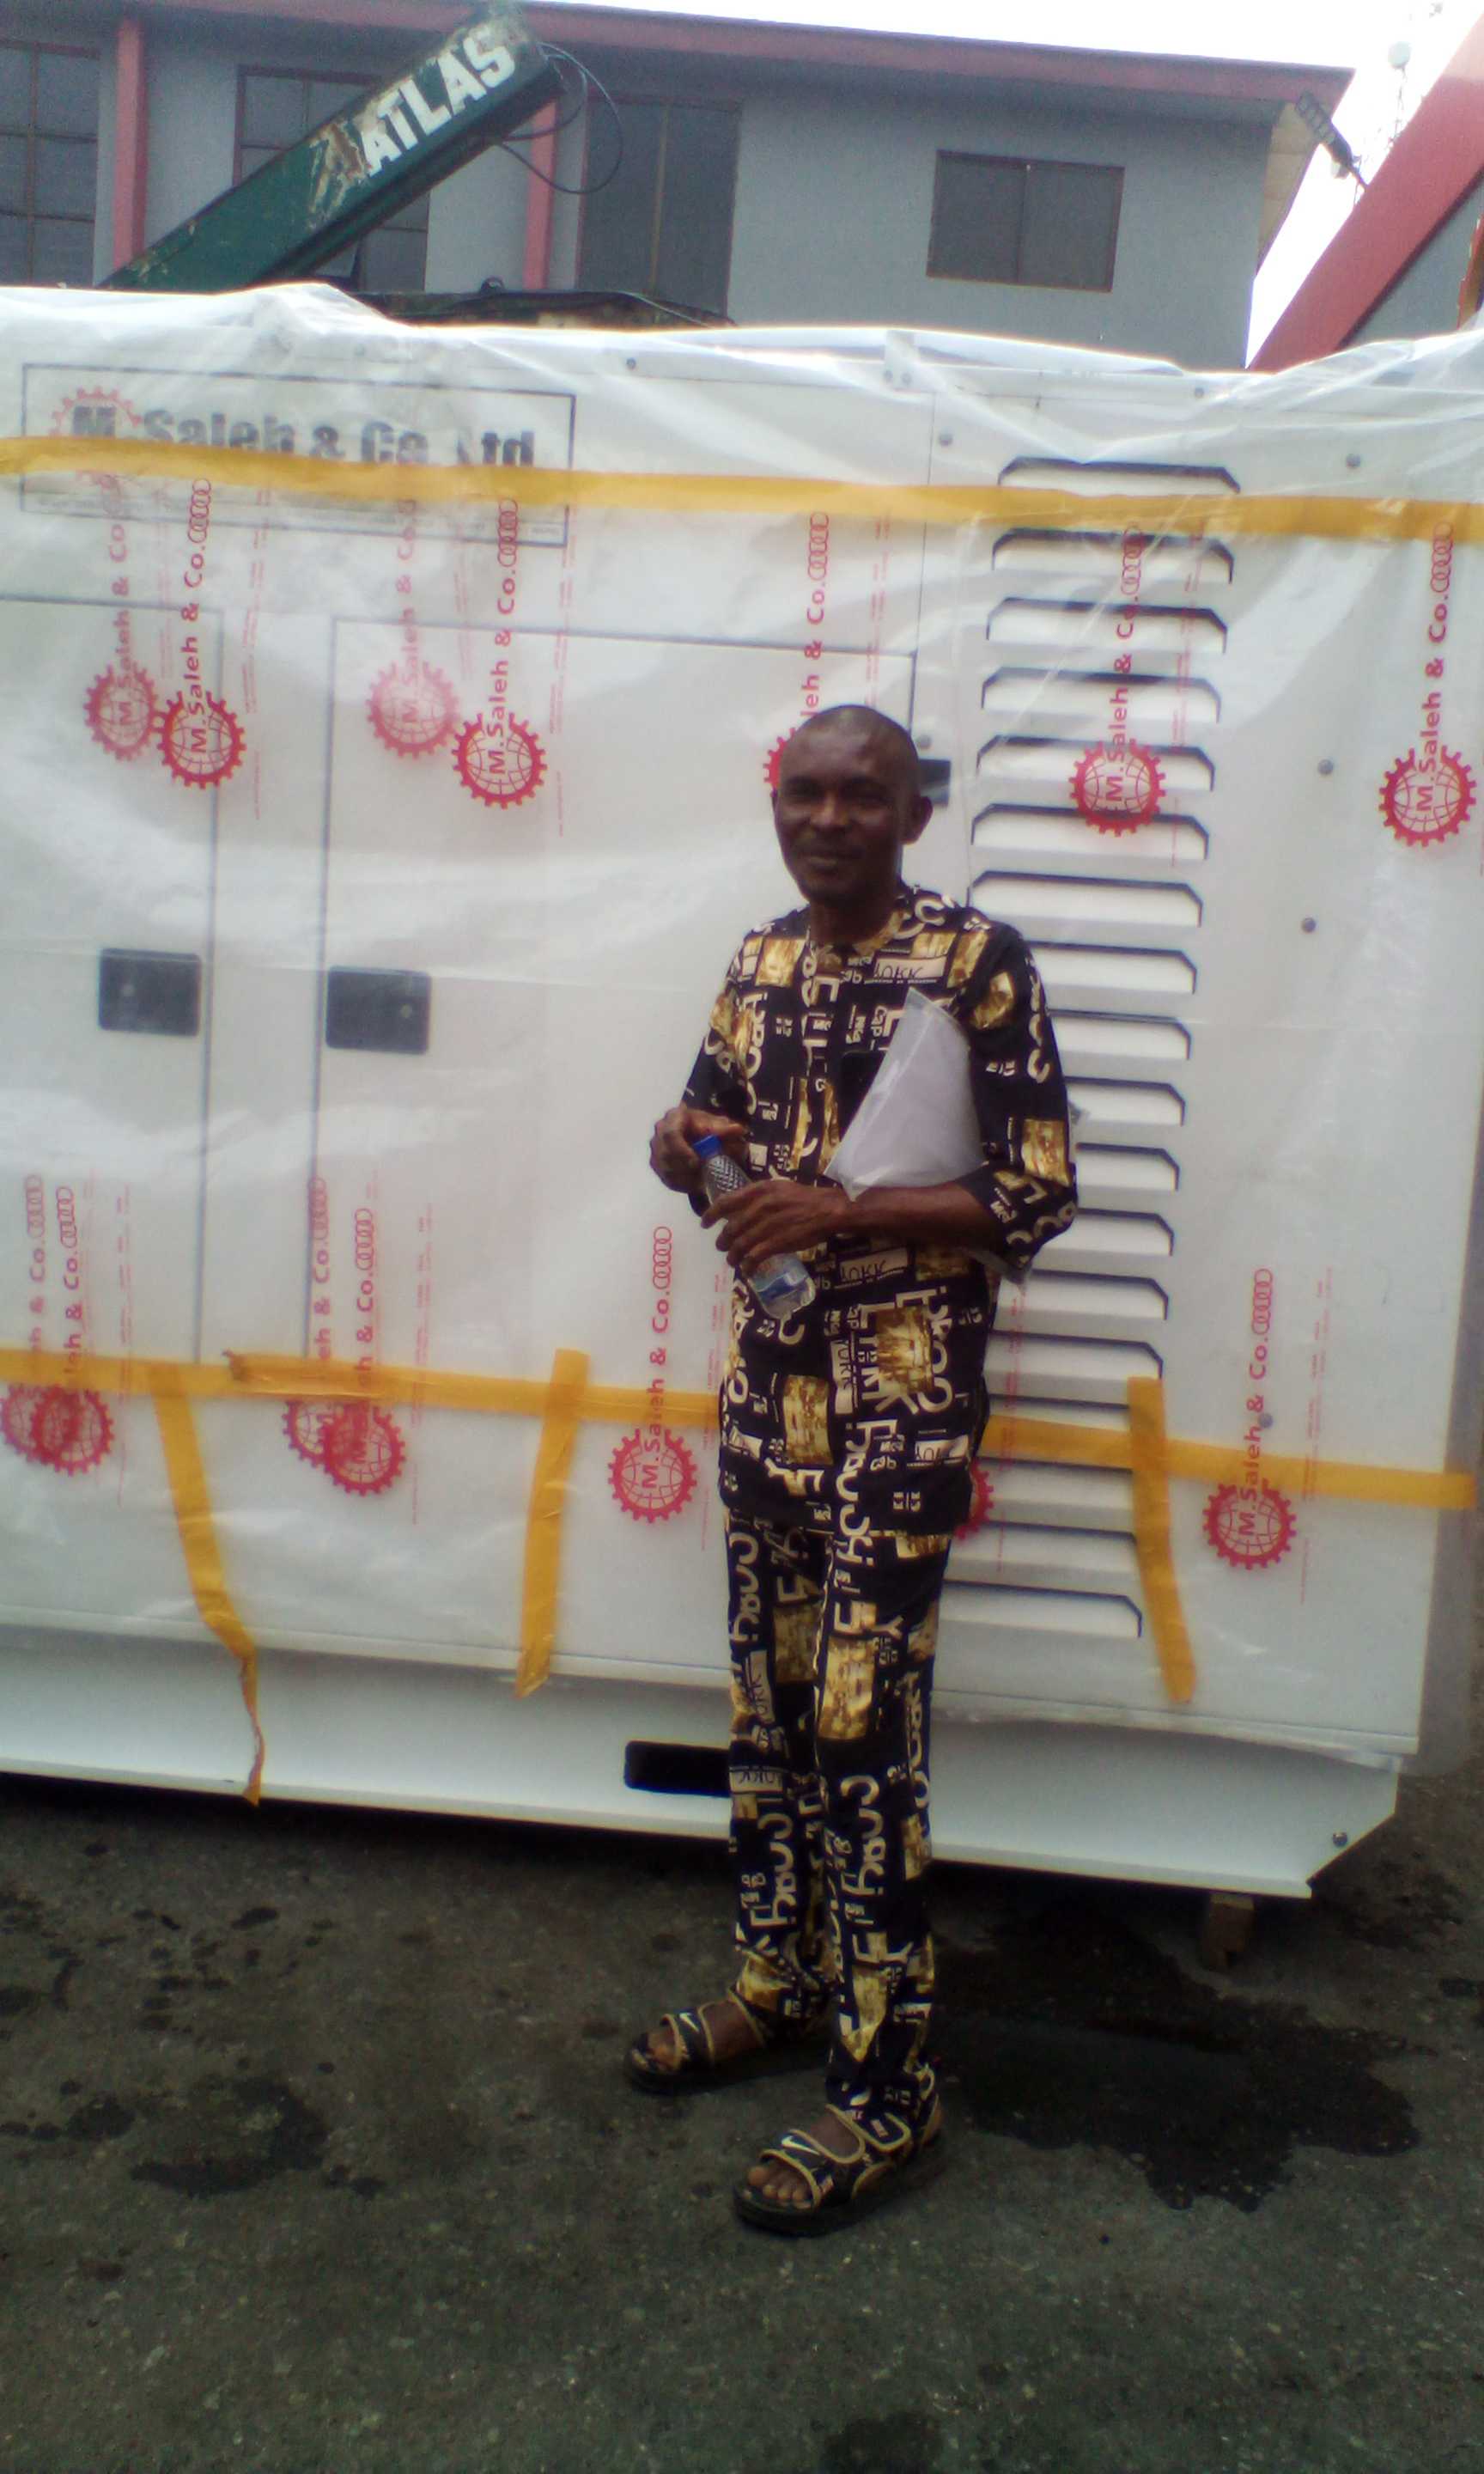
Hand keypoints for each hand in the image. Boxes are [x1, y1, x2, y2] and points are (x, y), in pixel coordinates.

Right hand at [649, 1104, 747, 1192]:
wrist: (702, 1137)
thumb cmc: (709, 1128)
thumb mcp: (720, 1126)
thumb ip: (726, 1128)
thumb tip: (737, 1129)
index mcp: (674, 1117)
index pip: (671, 1134)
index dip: (682, 1150)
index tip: (696, 1162)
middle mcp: (660, 1131)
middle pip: (666, 1154)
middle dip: (685, 1168)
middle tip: (703, 1175)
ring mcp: (656, 1149)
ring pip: (666, 1169)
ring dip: (686, 1178)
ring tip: (704, 1178)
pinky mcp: (657, 1165)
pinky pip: (667, 1179)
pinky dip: (684, 1184)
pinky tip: (697, 1183)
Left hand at [702, 1178, 852, 1273]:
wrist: (829, 1210)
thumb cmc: (805, 1198)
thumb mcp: (778, 1188)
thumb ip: (758, 1196)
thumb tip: (740, 1207)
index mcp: (759, 1191)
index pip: (726, 1202)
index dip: (711, 1214)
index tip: (704, 1223)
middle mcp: (760, 1207)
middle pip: (731, 1228)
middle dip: (723, 1240)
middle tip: (721, 1246)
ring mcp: (768, 1225)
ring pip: (740, 1244)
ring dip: (733, 1256)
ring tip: (732, 1261)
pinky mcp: (777, 1242)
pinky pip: (754, 1256)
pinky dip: (747, 1265)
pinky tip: (746, 1270)